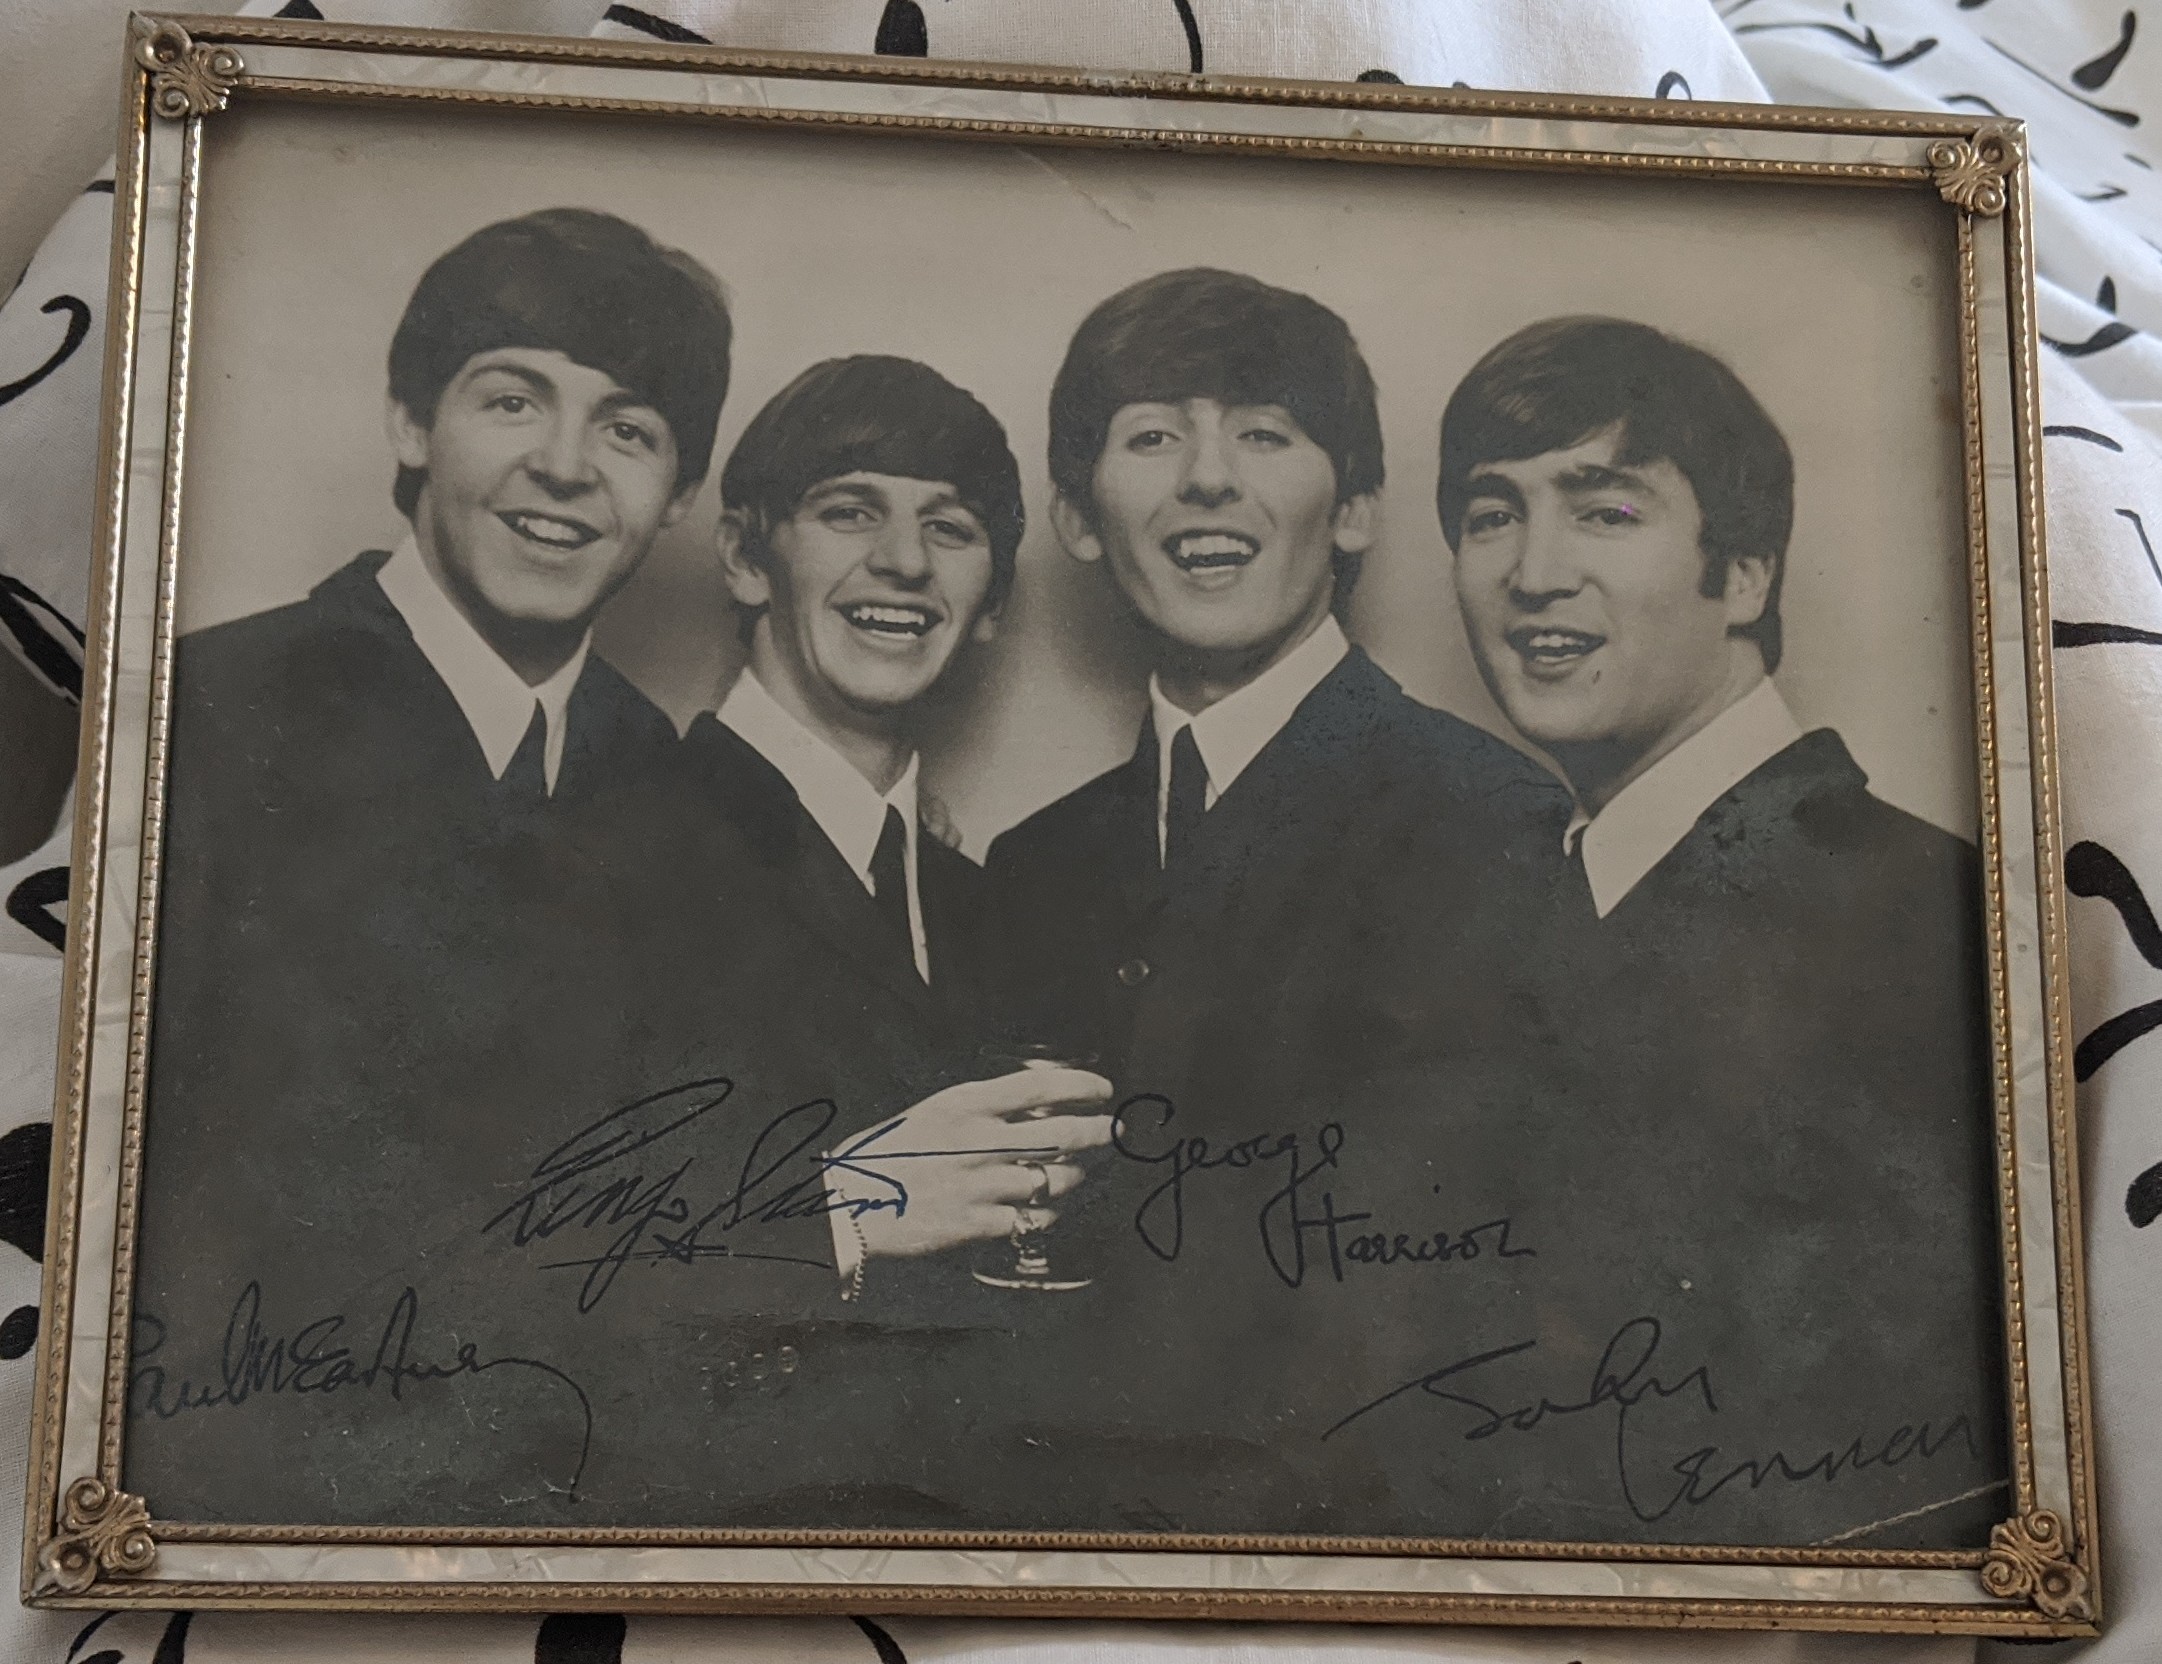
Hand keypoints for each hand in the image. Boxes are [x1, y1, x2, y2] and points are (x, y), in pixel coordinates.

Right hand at [842, 1068, 1113, 1260]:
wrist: (849, 1204)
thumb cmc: (890, 1154)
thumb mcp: (935, 1112)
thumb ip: (984, 1109)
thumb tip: (1039, 1107)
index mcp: (965, 1104)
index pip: (1042, 1088)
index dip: (1083, 1089)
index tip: (1104, 1092)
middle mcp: (978, 1141)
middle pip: (1062, 1135)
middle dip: (1099, 1133)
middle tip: (1114, 1132)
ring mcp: (980, 1185)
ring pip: (1055, 1180)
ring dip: (1077, 1176)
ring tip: (1082, 1171)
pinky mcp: (977, 1224)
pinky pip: (1032, 1218)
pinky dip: (1048, 1212)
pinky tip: (1048, 1206)